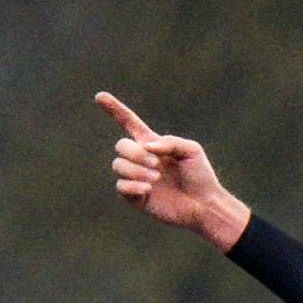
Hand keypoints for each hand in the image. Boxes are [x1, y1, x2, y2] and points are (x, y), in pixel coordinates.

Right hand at [96, 93, 250, 248]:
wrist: (203, 205)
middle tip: (156, 165)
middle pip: (121, 146)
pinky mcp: (135, 198)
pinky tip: (148, 190)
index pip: (129, 124)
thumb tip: (146, 147)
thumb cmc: (200, 176)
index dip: (115, 110)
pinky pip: (120, 186)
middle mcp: (141, 160)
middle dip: (135, 154)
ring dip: (136, 170)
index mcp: (152, 144)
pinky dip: (133, 186)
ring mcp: (136, 178)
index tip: (99, 96)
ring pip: (118, 166)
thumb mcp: (191, 150)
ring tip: (155, 179)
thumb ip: (170, 142)